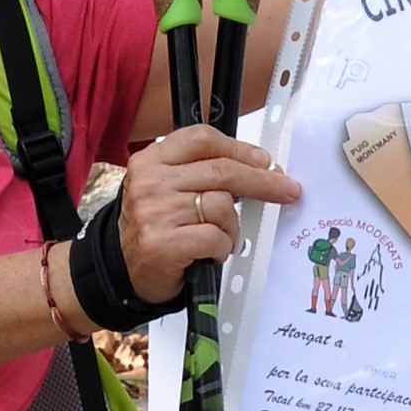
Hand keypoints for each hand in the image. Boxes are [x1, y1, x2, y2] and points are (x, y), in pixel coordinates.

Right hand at [116, 126, 301, 305]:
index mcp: (151, 160)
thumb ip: (204, 174)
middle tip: (287, 190)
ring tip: (220, 238)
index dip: (240, 149)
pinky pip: (215, 237)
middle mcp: (150, 182)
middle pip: (221, 171)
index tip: (264, 161)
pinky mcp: (162, 243)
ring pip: (222, 207)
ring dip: (232, 227)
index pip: (202, 140)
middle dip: (262, 181)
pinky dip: (222, 248)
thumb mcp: (169, 189)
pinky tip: (210, 254)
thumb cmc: (156, 228)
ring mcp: (154, 212)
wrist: (123, 270)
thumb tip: (259, 168)